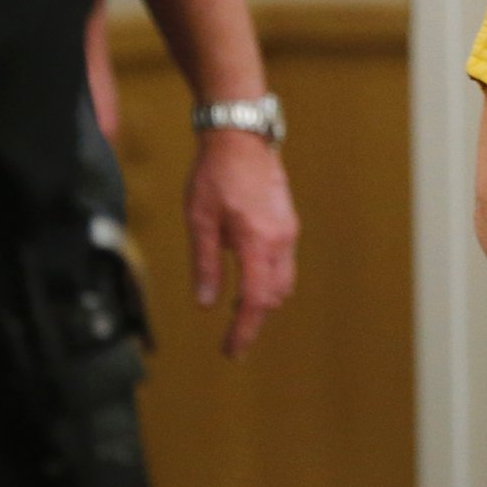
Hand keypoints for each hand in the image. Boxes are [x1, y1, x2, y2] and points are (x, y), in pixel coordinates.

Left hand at [187, 132, 297, 357]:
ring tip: (236, 308)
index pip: (256, 300)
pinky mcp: (287, 222)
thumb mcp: (199, 219)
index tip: (232, 351)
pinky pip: (283, 262)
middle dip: (255, 319)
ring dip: (263, 299)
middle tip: (232, 336)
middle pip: (275, 296)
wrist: (241, 135)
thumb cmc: (215, 173)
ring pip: (283, 281)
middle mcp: (280, 239)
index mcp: (257, 241)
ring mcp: (288, 230)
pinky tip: (246, 277)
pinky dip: (268, 279)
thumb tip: (208, 304)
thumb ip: (205, 263)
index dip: (245, 331)